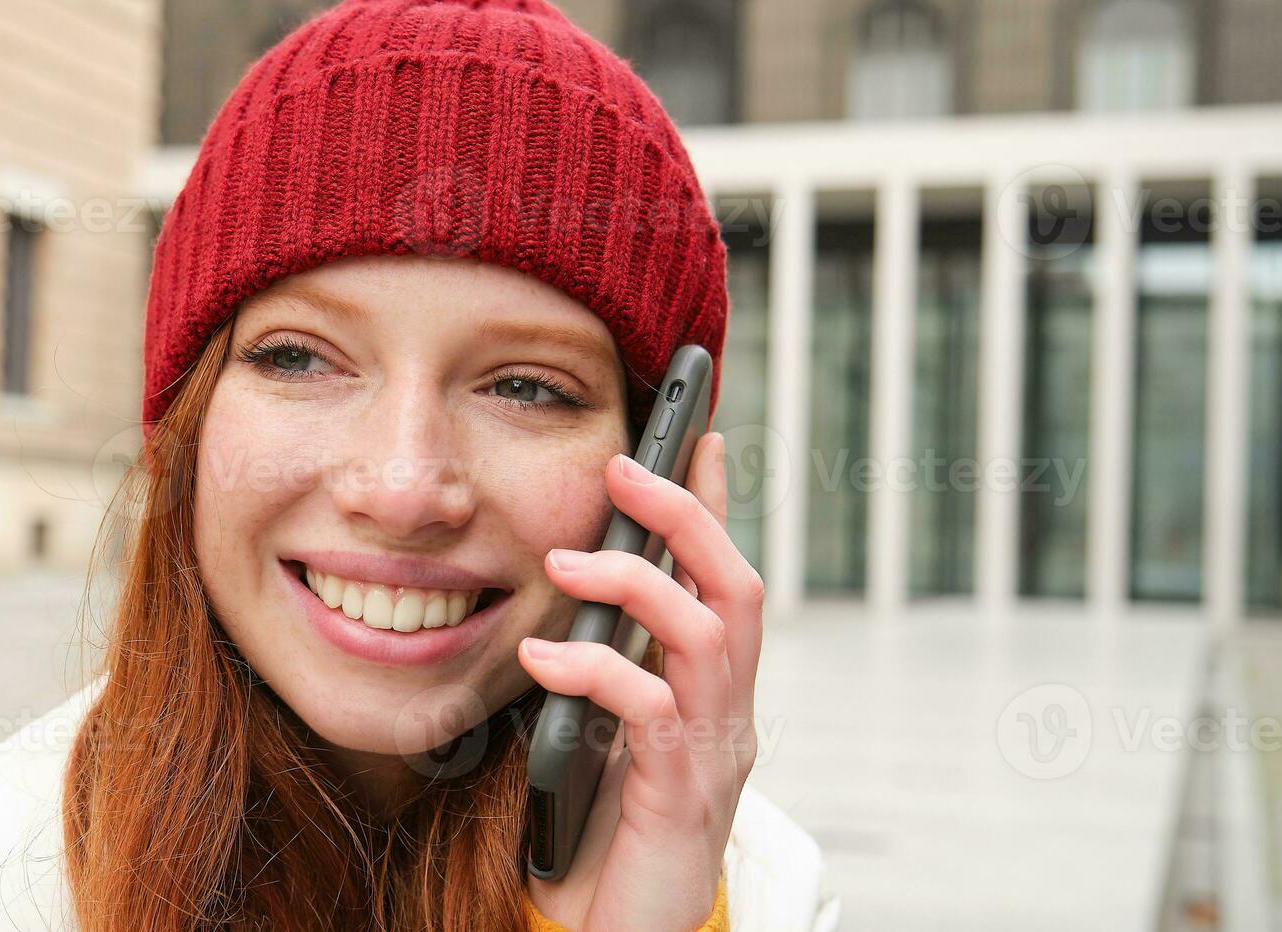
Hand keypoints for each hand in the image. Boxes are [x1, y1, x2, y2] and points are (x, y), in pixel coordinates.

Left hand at [520, 433, 763, 930]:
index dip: (714, 505)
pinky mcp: (684, 794)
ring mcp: (715, 754)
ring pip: (710, 630)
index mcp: (709, 697)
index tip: (694, 432)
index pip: (724, 580)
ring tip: (566, 560)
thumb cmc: (604, 849)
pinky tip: (542, 659)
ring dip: (637, 580)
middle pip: (739, 586)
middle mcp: (728, 716)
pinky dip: (597, 666)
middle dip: (687, 514)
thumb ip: (595, 681)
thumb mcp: (598, 743)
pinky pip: (653, 706)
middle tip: (625, 467)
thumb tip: (557, 612)